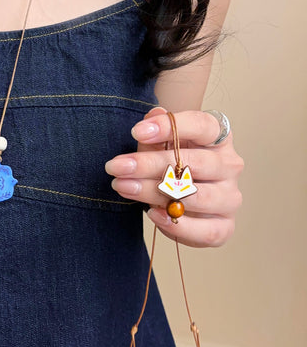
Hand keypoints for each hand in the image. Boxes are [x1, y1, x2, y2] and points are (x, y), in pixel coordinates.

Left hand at [105, 107, 243, 246]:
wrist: (183, 195)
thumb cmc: (171, 161)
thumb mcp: (159, 145)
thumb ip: (155, 134)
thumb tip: (153, 115)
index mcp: (218, 136)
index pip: (202, 125)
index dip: (170, 126)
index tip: (136, 131)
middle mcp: (229, 165)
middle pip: (194, 162)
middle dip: (149, 164)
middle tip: (117, 166)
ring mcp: (230, 197)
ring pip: (196, 196)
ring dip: (153, 192)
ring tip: (123, 187)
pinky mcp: (225, 226)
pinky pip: (205, 231)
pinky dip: (177, 225)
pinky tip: (153, 214)